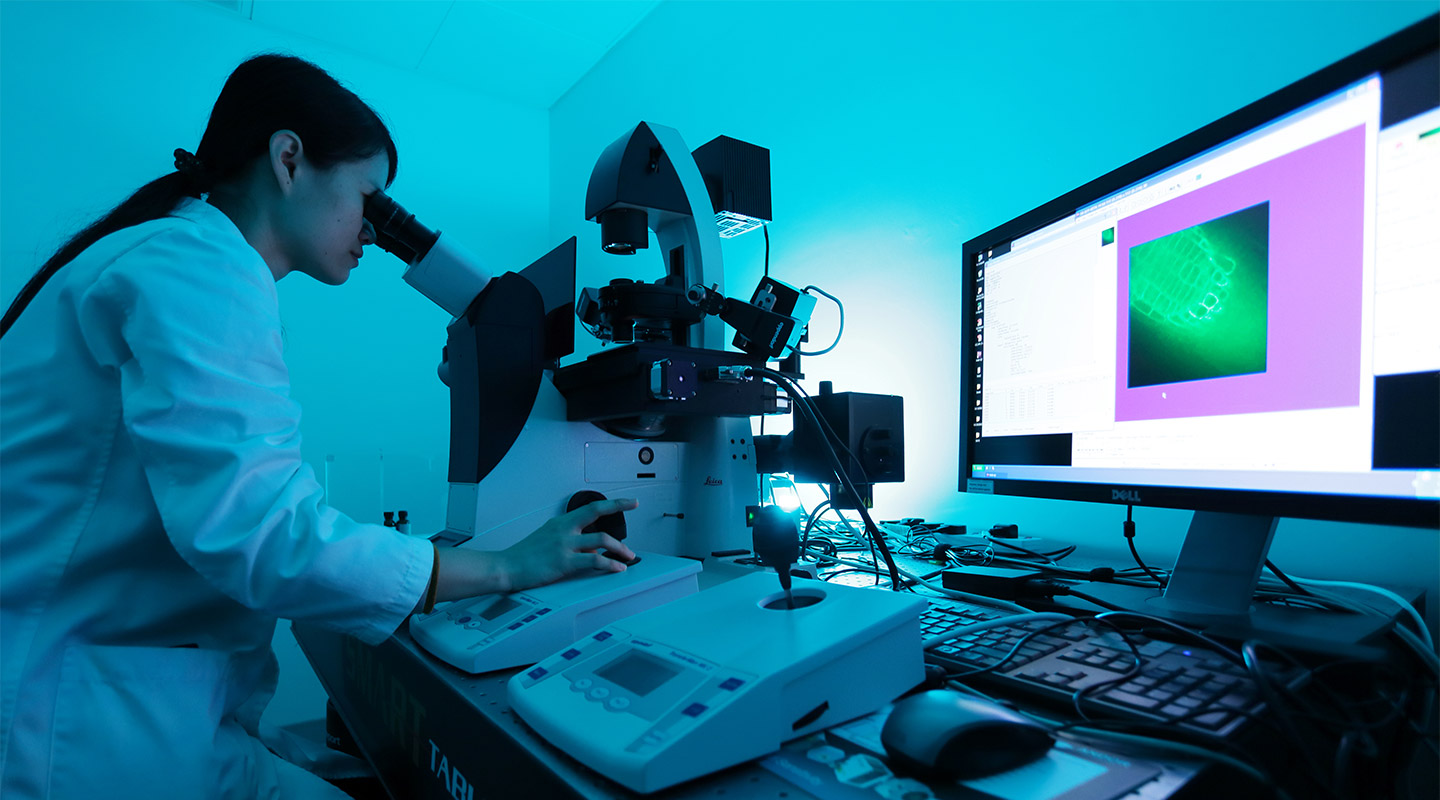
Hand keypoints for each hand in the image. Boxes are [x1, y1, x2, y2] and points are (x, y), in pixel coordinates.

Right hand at [496, 498, 638, 592]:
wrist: (506, 567)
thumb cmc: (525, 556)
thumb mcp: (548, 539)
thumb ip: (570, 541)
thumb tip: (591, 550)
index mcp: (560, 522)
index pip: (591, 507)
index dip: (612, 503)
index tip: (629, 501)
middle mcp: (564, 529)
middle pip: (597, 513)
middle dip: (619, 510)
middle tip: (634, 512)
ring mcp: (564, 544)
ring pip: (601, 540)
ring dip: (619, 549)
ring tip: (628, 556)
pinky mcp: (564, 562)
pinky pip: (594, 561)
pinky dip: (609, 564)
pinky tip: (616, 568)